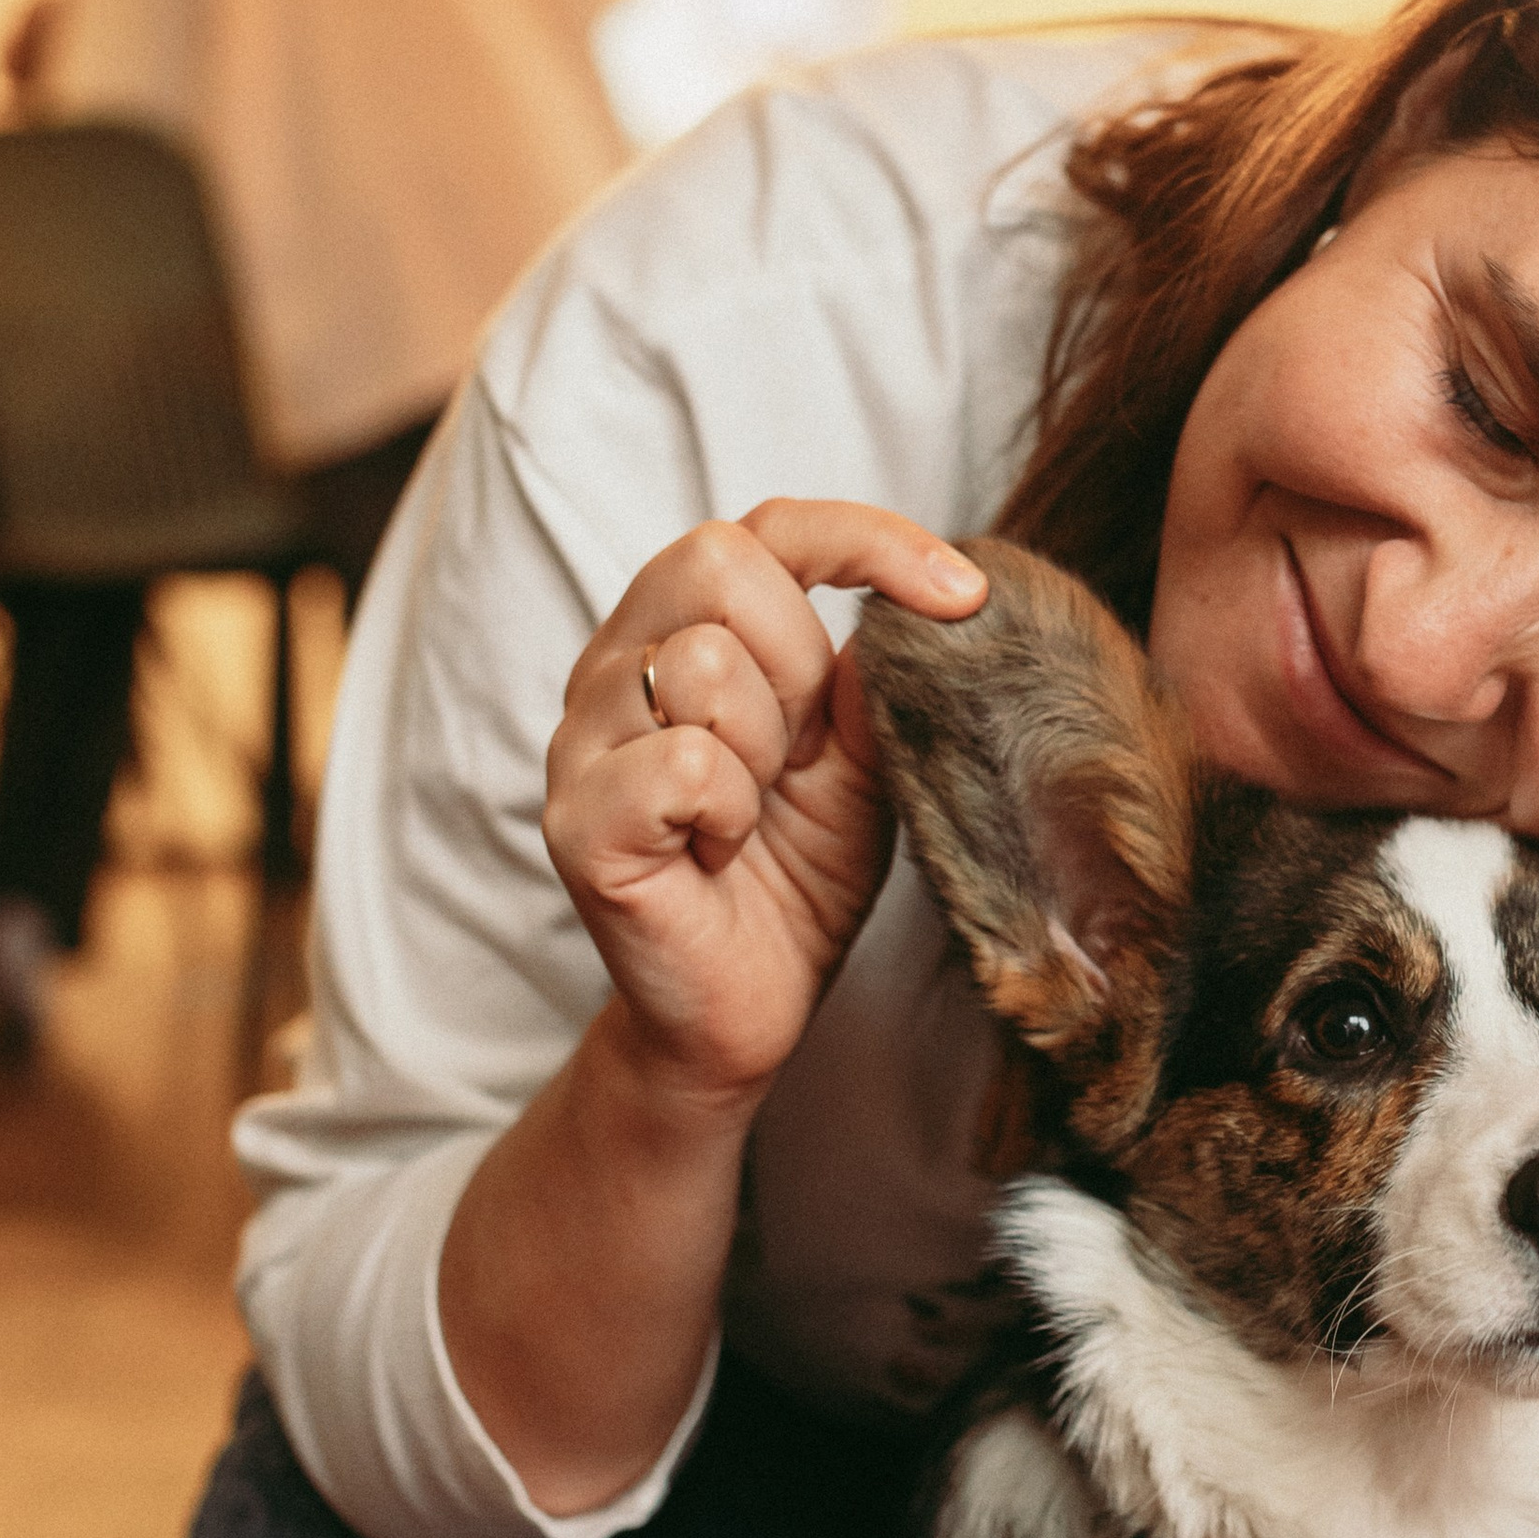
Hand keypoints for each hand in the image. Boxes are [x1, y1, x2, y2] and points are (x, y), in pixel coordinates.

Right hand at [542, 500, 986, 1106]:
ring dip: (764, 753)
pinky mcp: (576, 818)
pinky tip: (716, 854)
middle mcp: (613, 665)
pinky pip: (683, 762)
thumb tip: (902, 599)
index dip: (869, 540)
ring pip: (702, 662)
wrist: (749, 1010)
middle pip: (718, 563)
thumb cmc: (797, 876)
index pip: (766, 527)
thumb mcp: (858, 758)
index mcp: (680, 631)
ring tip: (749, 818)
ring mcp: (581, 739)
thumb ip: (859, 674)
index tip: (962, 595)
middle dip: (796, 665)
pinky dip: (728, 811)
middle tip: (797, 759)